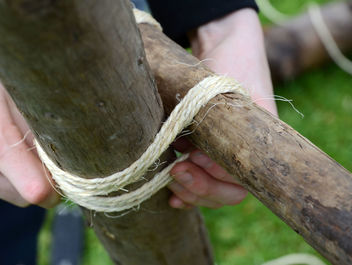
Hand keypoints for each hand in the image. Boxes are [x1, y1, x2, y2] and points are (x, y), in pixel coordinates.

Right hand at [0, 39, 58, 207]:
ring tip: (11, 143)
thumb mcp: (20, 99)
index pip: (34, 191)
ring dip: (15, 178)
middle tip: (42, 158)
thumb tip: (60, 168)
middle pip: (20, 197)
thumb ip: (40, 137)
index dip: (53, 191)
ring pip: (3, 191)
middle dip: (37, 184)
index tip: (61, 181)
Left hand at [168, 8, 277, 208]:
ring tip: (170, 172)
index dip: (214, 179)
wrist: (223, 44)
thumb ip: (225, 127)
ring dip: (188, 190)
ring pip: (209, 192)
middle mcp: (240, 156)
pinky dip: (184, 192)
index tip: (192, 159)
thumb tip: (199, 160)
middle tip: (176, 170)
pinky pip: (198, 181)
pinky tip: (171, 198)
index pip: (239, 183)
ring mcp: (221, 157)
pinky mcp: (202, 153)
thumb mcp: (235, 93)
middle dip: (199, 189)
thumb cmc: (235, 64)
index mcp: (256, 146)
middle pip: (225, 194)